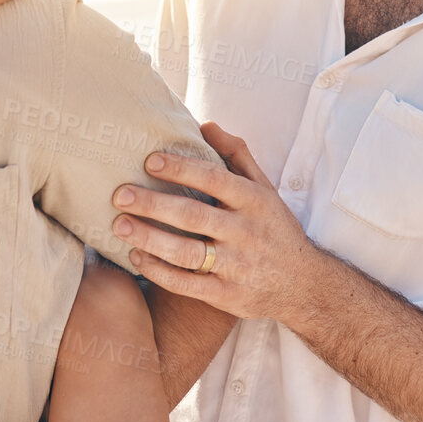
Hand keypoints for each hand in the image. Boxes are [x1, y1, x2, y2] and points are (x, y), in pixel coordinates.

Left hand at [111, 122, 317, 323]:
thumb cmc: (273, 226)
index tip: (149, 160)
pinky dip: (159, 271)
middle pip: (193, 216)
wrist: (303, 284)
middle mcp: (245, 232)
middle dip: (153, 204)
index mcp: (253, 200)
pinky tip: (136, 256)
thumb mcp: (264, 187)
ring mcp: (236, 267)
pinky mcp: (227, 297)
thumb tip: (205, 124)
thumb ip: (236, 153)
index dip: (181, 168)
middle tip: (119, 194)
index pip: (214, 179)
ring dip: (150, 238)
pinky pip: (187, 285)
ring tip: (119, 225)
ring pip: (187, 252)